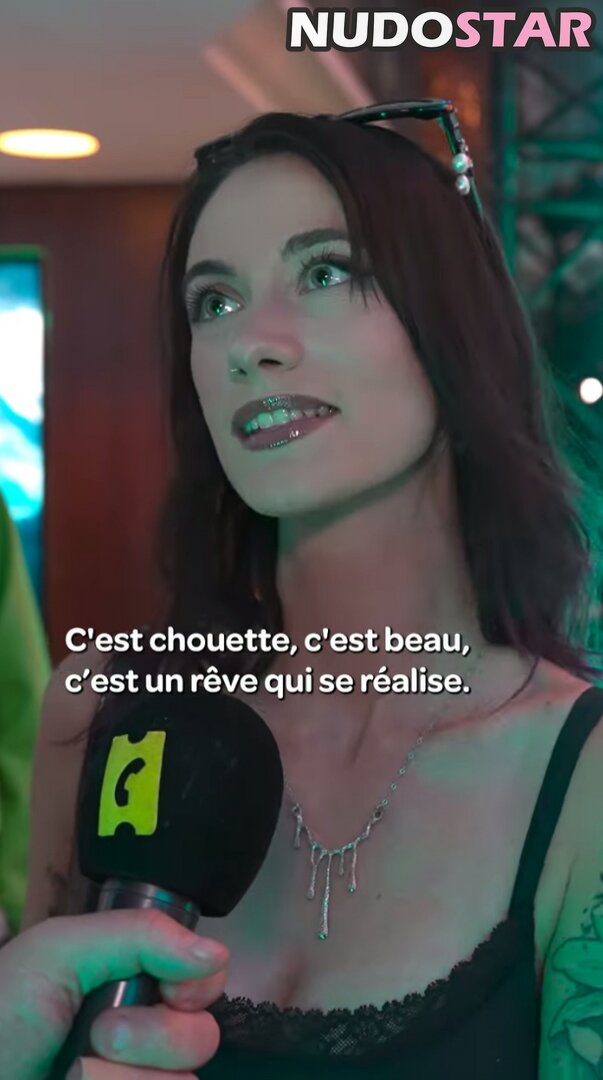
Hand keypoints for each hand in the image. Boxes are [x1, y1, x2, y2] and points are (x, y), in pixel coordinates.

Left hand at [0, 908, 228, 1079]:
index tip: (170, 990)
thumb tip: (218, 953)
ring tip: (73, 1074)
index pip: (205, 979)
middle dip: (154, 1036)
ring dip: (124, 1078)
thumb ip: (140, 934)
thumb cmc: (2, 1013)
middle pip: (203, 1037)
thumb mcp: (58, 951)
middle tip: (100, 1034)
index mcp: (129, 987)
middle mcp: (139, 1040)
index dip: (198, 984)